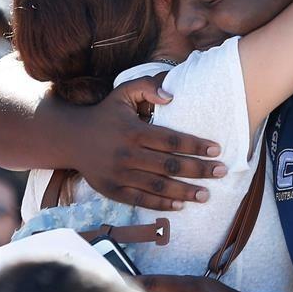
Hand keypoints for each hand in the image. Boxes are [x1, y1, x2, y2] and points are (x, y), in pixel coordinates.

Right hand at [69, 76, 224, 210]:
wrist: (71, 139)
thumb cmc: (105, 114)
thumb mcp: (123, 93)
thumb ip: (148, 87)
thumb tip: (172, 96)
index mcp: (132, 131)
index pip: (171, 140)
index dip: (196, 145)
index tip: (217, 149)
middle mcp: (126, 154)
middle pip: (169, 165)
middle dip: (199, 170)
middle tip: (221, 172)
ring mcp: (119, 175)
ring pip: (158, 185)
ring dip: (185, 191)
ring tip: (206, 194)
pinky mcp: (112, 190)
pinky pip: (141, 199)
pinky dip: (162, 203)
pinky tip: (181, 205)